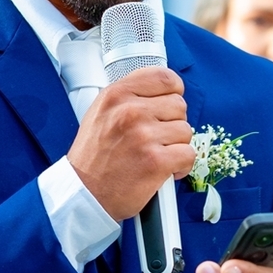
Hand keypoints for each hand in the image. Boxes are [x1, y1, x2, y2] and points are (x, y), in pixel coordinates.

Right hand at [68, 68, 194, 221]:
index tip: (169, 105)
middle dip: (172, 123)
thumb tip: (161, 90)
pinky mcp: (156, 161)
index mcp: (116, 95)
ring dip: (176, 146)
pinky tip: (165, 170)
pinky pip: (188, 154)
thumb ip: (129, 97)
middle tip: (156, 138)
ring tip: (156, 155)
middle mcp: (130, 111)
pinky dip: (181, 166)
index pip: (164, 77)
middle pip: (179, 105)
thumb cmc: (93, 158)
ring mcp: (144, 136)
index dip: (173, 92)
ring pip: (185, 130)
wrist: (85, 194)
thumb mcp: (100, 113)